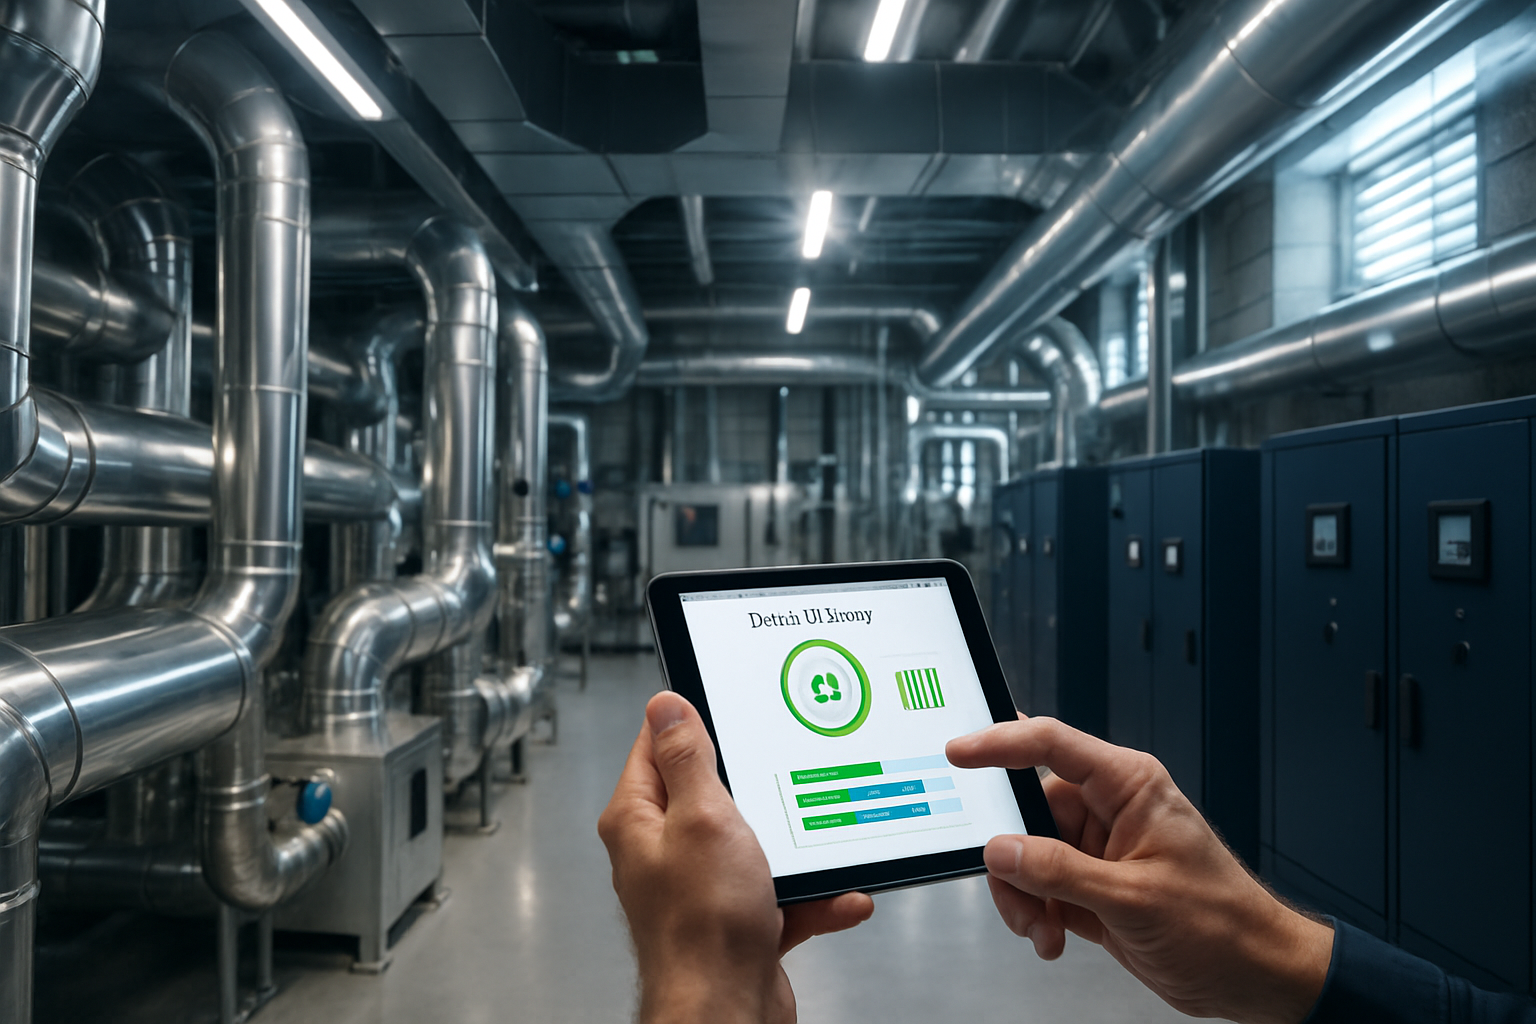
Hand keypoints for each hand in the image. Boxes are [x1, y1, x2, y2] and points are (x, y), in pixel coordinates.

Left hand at [598, 691, 873, 1022]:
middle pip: (713, 793)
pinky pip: (782, 894)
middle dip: (759, 789)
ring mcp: (701, 887)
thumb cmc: (703, 929)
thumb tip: (665, 705)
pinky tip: (836, 896)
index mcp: (641, 819)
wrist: (726, 1014)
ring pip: (755, 845)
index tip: (728, 705)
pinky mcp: (736, 921)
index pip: (657, 747)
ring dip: (795, 850)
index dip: (692, 721)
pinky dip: (812, 897)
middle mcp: (664, 850)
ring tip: (818, 848)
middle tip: (785, 778)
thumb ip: (687, 758)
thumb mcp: (703, 817)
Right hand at [946, 716, 1332, 1023]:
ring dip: (1023, 895)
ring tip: (1043, 929)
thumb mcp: (1133, 897)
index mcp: (1128, 785)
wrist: (1251, 975)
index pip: (1050, 745)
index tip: (959, 753)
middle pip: (1026, 810)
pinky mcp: (1090, 885)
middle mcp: (1109, 810)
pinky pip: (1038, 886)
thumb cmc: (1222, 923)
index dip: (999, 743)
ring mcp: (1096, 849)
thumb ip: (1059, 871)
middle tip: (1013, 888)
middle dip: (1011, 855)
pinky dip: (1035, 914)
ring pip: (1025, 854)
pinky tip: (1053, 937)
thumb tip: (1001, 850)